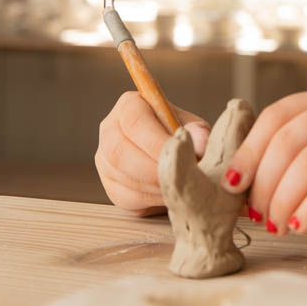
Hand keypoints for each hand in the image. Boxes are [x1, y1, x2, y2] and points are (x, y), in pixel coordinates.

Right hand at [95, 91, 210, 214]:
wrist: (177, 157)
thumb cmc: (183, 137)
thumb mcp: (194, 128)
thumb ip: (198, 132)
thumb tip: (201, 142)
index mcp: (129, 106)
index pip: (134, 121)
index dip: (155, 142)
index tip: (179, 155)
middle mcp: (110, 130)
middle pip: (119, 151)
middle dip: (153, 168)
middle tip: (180, 177)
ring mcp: (105, 160)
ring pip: (122, 176)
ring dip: (155, 185)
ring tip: (181, 186)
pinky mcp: (111, 186)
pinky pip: (126, 197)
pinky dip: (151, 200)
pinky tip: (170, 194)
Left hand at [221, 83, 306, 233]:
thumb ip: (303, 153)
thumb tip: (245, 182)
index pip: (278, 115)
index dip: (249, 150)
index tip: (232, 185)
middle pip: (290, 139)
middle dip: (265, 182)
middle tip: (258, 216)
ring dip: (285, 199)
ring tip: (278, 225)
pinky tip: (303, 224)